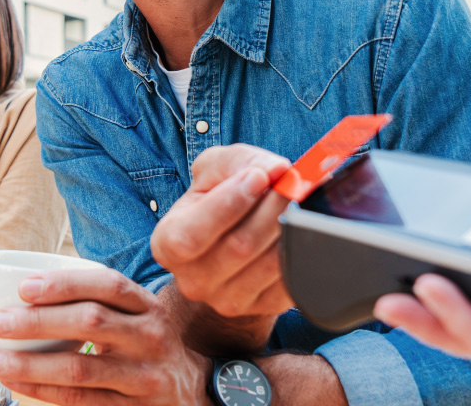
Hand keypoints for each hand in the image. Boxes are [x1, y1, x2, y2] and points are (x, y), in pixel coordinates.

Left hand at [0, 268, 211, 405]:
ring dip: (32, 364)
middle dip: (39, 321)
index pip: (108, 285)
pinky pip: (81, 400)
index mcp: (147, 306)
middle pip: (91, 322)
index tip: (25, 287)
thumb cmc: (145, 346)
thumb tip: (27, 293)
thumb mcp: (136, 316)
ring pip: (80, 367)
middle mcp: (149, 337)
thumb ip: (98, 302)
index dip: (65, 284)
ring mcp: (143, 376)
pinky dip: (44, 392)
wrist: (189, 390)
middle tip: (0, 322)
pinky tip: (19, 385)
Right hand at [151, 144, 292, 317]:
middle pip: (239, 247)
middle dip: (271, 208)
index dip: (228, 205)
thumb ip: (239, 162)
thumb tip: (276, 170)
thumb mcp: (215, 170)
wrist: (230, 241)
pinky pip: (290, 280)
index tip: (258, 176)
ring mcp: (227, 301)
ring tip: (299, 200)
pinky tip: (302, 228)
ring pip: (269, 264)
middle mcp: (193, 280)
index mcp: (168, 245)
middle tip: (291, 181)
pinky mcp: (262, 308)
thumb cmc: (218, 199)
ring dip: (291, 226)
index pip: (192, 235)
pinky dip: (301, 249)